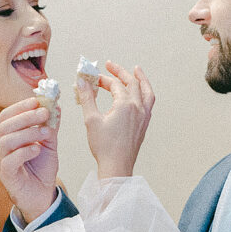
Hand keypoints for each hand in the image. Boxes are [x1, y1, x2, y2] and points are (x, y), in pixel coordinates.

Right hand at [0, 96, 60, 220]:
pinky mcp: (5, 174)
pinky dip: (25, 151)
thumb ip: (50, 127)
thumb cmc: (41, 169)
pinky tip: (37, 149)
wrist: (42, 195)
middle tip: (44, 113)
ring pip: (6, 140)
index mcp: (7, 136)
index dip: (20, 106)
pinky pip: (9, 160)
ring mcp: (0, 161)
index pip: (6, 116)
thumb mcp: (49, 144)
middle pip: (5, 125)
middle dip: (26, 116)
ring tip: (45, 133)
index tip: (37, 101)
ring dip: (27, 133)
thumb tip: (56, 107)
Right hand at [77, 61, 154, 178]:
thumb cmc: (105, 147)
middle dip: (120, 72)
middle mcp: (138, 108)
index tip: (92, 78)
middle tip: (110, 65)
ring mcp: (144, 116)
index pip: (115, 85)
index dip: (102, 79)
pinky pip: (149, 102)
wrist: (117, 166)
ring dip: (141, 79)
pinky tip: (140, 93)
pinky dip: (145, 93)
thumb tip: (82, 82)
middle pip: (132, 83)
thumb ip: (87, 98)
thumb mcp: (91, 120)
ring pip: (146, 91)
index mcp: (126, 105)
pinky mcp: (144, 124)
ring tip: (136, 70)